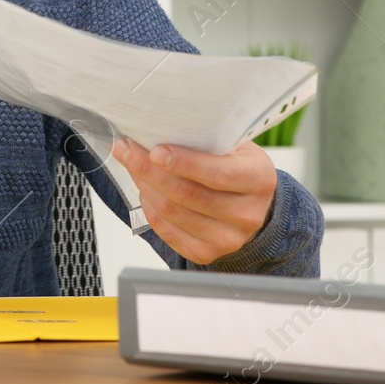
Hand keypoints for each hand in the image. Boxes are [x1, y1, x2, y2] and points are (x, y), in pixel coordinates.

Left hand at [111, 138, 276, 264]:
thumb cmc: (239, 169)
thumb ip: (207, 141)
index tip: (155, 150)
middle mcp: (246, 214)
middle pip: (187, 194)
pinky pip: (167, 231)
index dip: (183, 162)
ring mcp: (227, 238)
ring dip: (145, 186)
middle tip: (126, 150)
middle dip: (149, 170)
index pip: (217, 173)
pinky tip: (144, 189)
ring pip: (172, 213)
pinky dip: (149, 208)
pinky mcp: (207, 253)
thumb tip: (160, 130)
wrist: (255, 206)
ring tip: (132, 165)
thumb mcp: (236, 147)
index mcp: (258, 180)